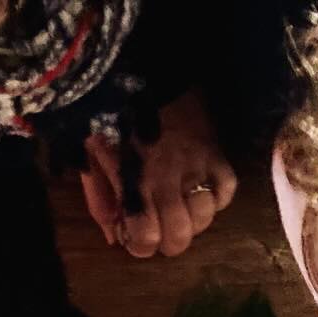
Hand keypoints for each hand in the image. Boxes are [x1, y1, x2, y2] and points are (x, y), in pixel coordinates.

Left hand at [79, 92, 236, 258]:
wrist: (150, 69)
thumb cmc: (114, 111)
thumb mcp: (91, 151)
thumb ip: (99, 196)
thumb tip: (113, 237)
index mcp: (135, 181)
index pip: (147, 237)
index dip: (141, 245)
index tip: (135, 236)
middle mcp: (168, 180)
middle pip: (180, 236)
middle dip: (168, 242)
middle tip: (161, 230)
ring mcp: (196, 166)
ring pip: (204, 217)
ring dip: (192, 221)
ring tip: (181, 211)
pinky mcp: (216, 151)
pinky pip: (226, 189)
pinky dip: (217, 197)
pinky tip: (203, 192)